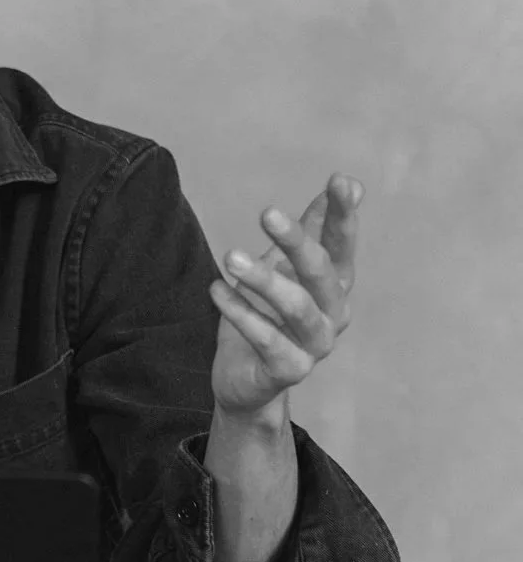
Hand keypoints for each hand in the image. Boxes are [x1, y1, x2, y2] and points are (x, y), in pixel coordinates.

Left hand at [207, 173, 361, 418]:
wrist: (246, 381)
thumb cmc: (267, 317)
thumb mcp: (285, 267)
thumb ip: (312, 229)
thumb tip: (345, 182)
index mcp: (334, 286)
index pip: (342, 244)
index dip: (343, 215)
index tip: (341, 180)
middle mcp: (332, 315)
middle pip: (321, 272)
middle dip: (296, 240)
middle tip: (266, 212)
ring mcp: (314, 346)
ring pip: (297, 308)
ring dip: (264, 279)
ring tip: (230, 257)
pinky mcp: (289, 371)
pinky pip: (267, 340)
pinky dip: (241, 314)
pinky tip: (217, 291)